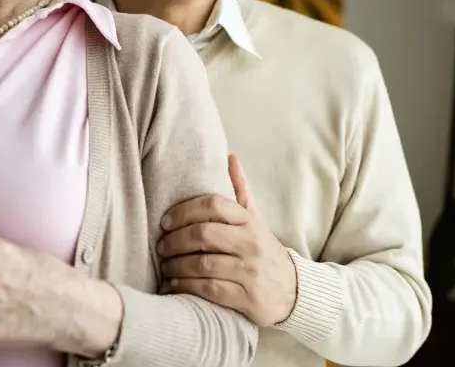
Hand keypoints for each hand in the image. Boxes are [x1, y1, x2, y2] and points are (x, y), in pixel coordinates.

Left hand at [158, 154, 297, 326]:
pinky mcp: (247, 298)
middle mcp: (251, 243)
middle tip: (160, 246)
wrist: (294, 291)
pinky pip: (209, 290)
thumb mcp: (255, 218)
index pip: (213, 205)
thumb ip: (241, 189)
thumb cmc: (264, 249)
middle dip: (174, 241)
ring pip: (202, 264)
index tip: (165, 221)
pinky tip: (175, 284)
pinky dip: (187, 286)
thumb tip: (230, 156)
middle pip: (203, 234)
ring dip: (176, 266)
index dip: (183, 211)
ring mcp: (250, 271)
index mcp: (250, 221)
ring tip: (165, 266)